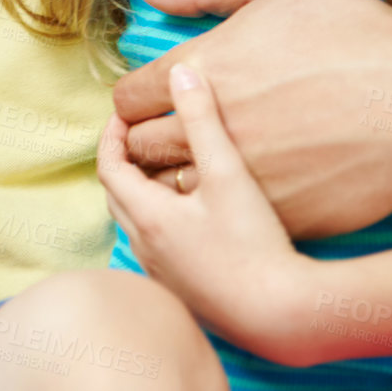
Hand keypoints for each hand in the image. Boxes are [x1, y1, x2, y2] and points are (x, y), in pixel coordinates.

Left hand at [101, 61, 314, 361]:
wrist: (283, 318)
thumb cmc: (255, 246)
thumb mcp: (229, 173)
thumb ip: (203, 120)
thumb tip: (181, 72)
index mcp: (148, 219)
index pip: (108, 167)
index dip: (112, 135)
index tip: (125, 114)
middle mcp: (146, 250)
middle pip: (118, 196)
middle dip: (124, 161)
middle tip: (142, 135)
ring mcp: (163, 276)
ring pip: (137, 223)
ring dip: (143, 192)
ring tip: (170, 168)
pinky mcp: (184, 292)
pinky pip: (157, 247)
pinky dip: (162, 220)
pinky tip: (195, 213)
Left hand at [113, 0, 391, 236]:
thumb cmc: (355, 33)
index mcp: (203, 69)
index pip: (128, 97)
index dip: (136, 97)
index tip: (153, 97)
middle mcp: (211, 128)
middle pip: (139, 148)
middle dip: (146, 137)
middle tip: (168, 130)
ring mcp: (243, 178)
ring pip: (172, 190)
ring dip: (174, 176)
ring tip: (197, 160)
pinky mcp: (275, 214)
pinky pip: (219, 220)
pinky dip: (218, 207)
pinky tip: (236, 187)